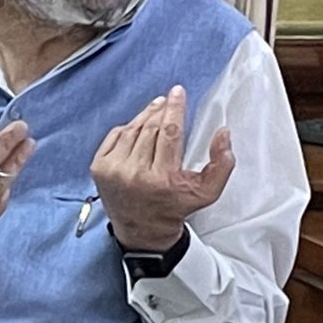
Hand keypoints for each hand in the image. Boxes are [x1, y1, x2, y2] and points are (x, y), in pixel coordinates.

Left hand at [90, 85, 234, 250]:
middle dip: (161, 110)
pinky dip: (128, 128)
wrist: (143, 231)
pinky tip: (138, 127)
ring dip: (146, 116)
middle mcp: (134, 174)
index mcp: (162, 180)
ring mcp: (113, 171)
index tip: (178, 92)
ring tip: (156, 109)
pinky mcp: (99, 168)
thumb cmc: (176, 207)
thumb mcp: (207, 192)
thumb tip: (224, 132)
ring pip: (132, 129)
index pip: (170, 133)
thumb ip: (222, 163)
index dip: (175, 109)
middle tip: (168, 100)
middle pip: (151, 128)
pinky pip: (116, 136)